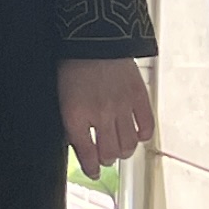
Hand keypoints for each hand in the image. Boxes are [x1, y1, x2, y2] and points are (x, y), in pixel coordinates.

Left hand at [60, 56, 154, 172]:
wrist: (94, 36)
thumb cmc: (73, 65)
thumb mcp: (62, 96)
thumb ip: (71, 121)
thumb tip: (80, 145)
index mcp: (75, 115)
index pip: (86, 154)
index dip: (91, 168)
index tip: (94, 172)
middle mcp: (99, 115)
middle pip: (110, 154)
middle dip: (107, 159)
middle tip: (106, 156)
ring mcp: (122, 107)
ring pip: (128, 145)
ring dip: (125, 151)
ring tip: (120, 148)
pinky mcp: (140, 97)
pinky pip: (146, 128)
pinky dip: (143, 136)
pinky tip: (137, 134)